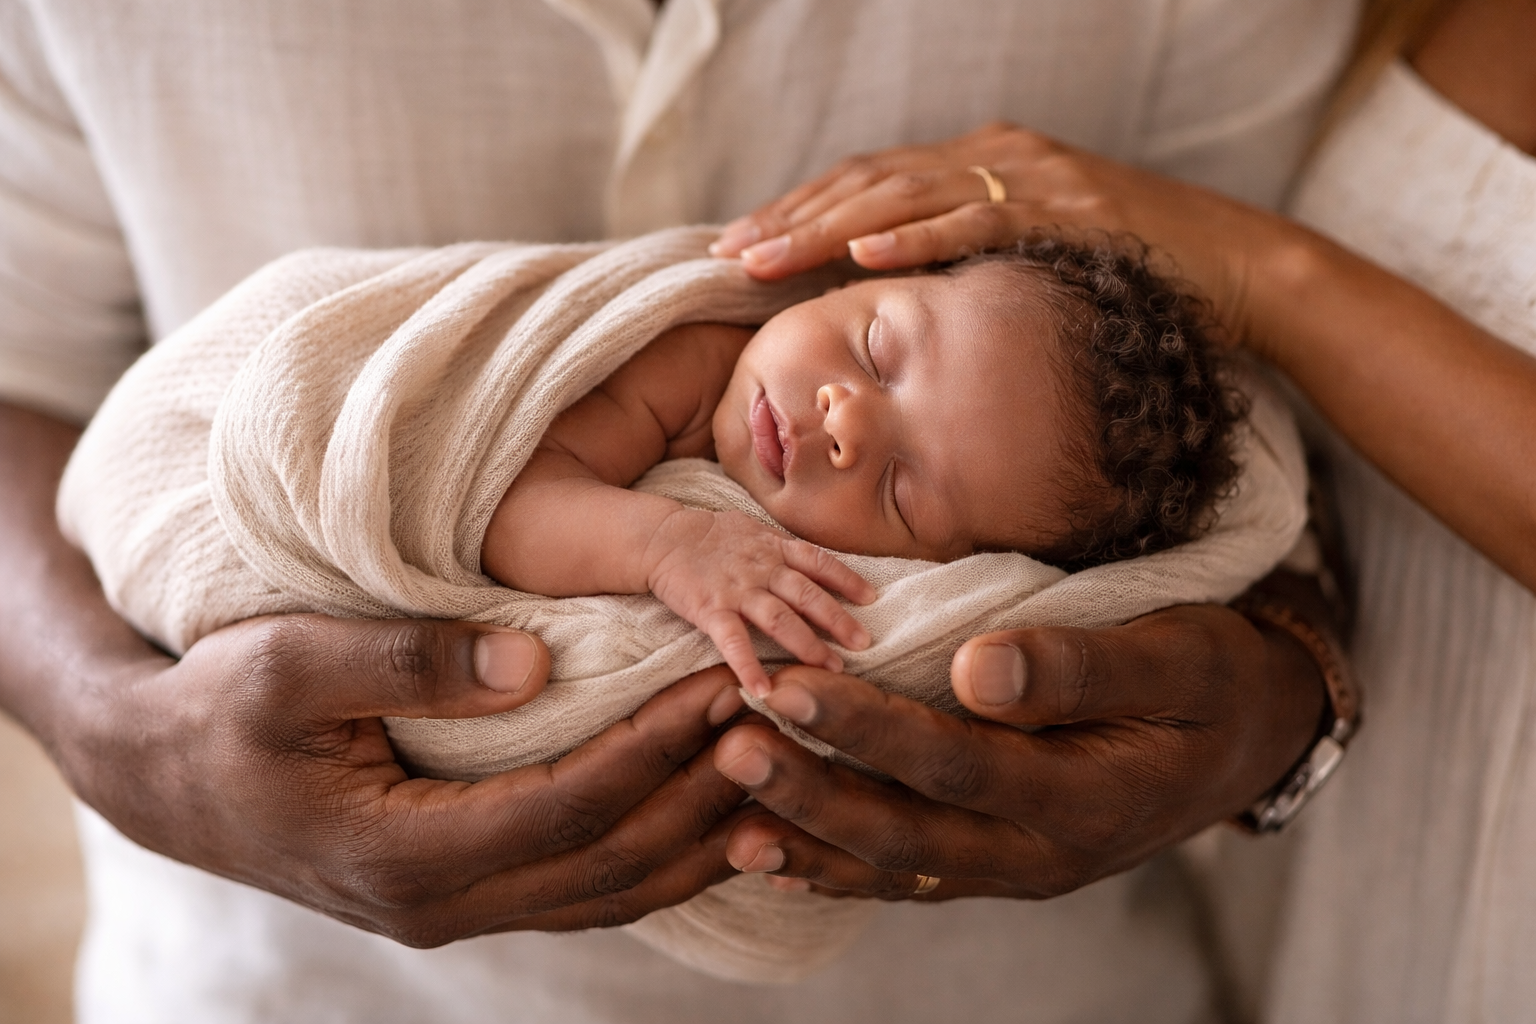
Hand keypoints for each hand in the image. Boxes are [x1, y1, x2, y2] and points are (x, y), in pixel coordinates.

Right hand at [69, 614, 754, 944]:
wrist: (164, 775)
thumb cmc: (219, 707)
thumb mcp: (289, 664)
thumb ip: (409, 661)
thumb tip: (535, 662)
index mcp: (405, 854)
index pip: (571, 803)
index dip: (658, 748)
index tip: (729, 685)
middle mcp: (444, 904)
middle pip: (614, 860)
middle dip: (707, 790)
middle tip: (785, 720)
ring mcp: (461, 909)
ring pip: (615, 891)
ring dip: (703, 833)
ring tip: (782, 770)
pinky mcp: (472, 892)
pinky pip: (590, 887)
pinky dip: (662, 855)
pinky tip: (718, 815)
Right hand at [647, 508, 875, 696]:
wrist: (663, 536)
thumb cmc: (711, 536)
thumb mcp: (753, 530)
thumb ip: (783, 549)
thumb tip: (815, 565)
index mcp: (774, 547)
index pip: (819, 562)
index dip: (847, 580)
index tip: (872, 599)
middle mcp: (762, 568)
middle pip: (807, 594)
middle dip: (838, 620)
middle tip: (864, 644)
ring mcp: (737, 590)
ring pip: (779, 618)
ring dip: (808, 644)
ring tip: (832, 669)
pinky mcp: (711, 610)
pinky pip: (733, 642)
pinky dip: (748, 667)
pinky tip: (763, 691)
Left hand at [710, 122, 1298, 348]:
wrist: (1238, 266)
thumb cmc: (1129, 276)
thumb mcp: (1030, 263)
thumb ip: (968, 263)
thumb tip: (892, 299)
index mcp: (982, 165)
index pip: (869, 182)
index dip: (800, 213)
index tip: (740, 248)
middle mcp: (998, 158)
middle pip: (871, 181)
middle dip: (792, 220)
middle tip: (728, 255)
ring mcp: (1033, 179)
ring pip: (907, 196)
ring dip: (828, 227)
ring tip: (765, 257)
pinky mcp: (1067, 212)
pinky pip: (979, 221)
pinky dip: (917, 237)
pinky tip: (864, 253)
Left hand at [713, 600, 1325, 899]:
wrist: (1249, 738)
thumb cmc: (1215, 681)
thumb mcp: (1177, 658)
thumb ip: (1079, 668)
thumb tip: (975, 668)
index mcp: (1086, 799)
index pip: (955, 765)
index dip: (868, 730)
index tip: (786, 686)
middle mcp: (1041, 852)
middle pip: (907, 831)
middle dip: (811, 791)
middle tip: (729, 745)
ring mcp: (1016, 865)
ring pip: (896, 863)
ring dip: (809, 834)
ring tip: (724, 806)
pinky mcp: (996, 858)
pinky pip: (907, 870)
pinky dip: (838, 865)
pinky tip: (772, 850)